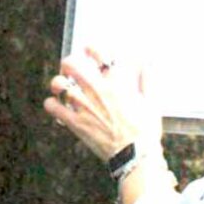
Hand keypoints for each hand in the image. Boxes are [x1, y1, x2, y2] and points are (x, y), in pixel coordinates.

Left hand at [44, 47, 162, 162]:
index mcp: (117, 82)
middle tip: (69, 68)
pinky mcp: (76, 122)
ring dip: (58, 84)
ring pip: (59, 84)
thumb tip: (145, 67)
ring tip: (61, 87)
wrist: (135, 155)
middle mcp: (98, 90)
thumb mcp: (151, 103)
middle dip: (68, 63)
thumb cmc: (145, 130)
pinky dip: (52, 105)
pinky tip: (56, 106)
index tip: (88, 50)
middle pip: (72, 64)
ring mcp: (84, 106)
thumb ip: (147, 82)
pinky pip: (53, 107)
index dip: (91, 49)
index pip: (100, 55)